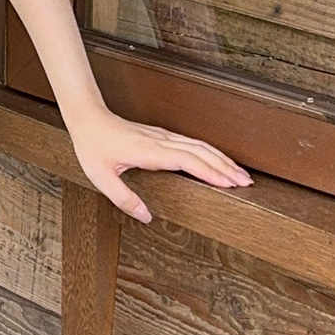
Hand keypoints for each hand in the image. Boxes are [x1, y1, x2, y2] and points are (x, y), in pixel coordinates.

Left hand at [66, 106, 252, 223]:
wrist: (87, 118)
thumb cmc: (93, 145)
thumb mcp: (101, 178)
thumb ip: (124, 199)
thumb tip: (146, 216)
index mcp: (149, 152)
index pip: (188, 161)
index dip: (210, 172)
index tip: (230, 183)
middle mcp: (160, 142)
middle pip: (201, 153)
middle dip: (226, 168)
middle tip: (247, 183)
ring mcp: (163, 136)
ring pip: (200, 146)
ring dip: (222, 159)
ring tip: (240, 174)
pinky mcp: (161, 136)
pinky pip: (192, 143)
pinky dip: (210, 152)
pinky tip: (218, 159)